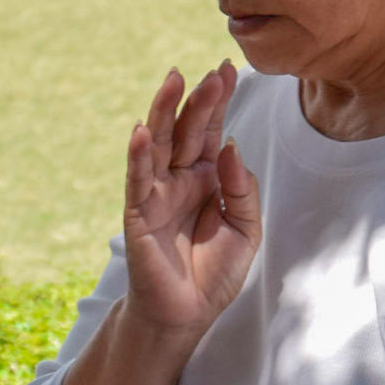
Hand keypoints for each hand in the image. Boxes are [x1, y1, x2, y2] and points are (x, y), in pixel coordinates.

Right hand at [123, 63, 260, 341]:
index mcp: (205, 179)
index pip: (211, 132)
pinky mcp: (139, 214)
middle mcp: (179, 179)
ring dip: (164, 112)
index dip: (219, 102)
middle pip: (187, 130)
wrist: (185, 315)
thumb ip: (241, 190)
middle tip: (214, 72)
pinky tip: (140, 130)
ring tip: (174, 80)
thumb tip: (230, 147)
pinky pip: (138, 180)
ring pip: (159, 144)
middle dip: (200, 100)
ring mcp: (157, 194)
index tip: (227, 70)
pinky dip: (138, 155)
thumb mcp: (245, 230)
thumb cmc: (212, 274)